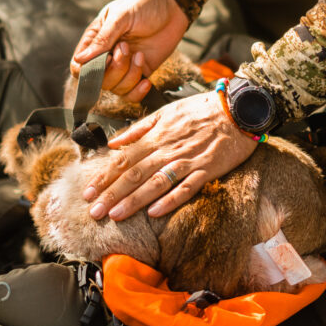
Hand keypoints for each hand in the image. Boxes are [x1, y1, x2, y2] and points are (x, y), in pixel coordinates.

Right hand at [70, 0, 188, 101]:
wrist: (172, 8)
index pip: (79, 67)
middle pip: (99, 81)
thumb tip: (80, 59)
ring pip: (117, 89)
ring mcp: (123, 67)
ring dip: (130, 75)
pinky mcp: (140, 74)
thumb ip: (102, 39)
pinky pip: (131, 95)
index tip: (108, 57)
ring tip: (140, 55)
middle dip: (116, 69)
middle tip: (127, 47)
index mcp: (95, 40)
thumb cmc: (143, 6)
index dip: (90, 70)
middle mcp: (106, 56)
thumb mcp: (121, 17)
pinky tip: (147, 80)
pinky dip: (138, 92)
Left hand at [82, 92, 257, 220]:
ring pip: (156, 183)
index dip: (104, 177)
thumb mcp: (165, 112)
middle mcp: (168, 150)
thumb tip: (113, 143)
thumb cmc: (200, 110)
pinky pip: (187, 187)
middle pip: (134, 174)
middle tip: (94, 212)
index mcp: (156, 136)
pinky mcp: (207, 170)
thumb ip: (138, 129)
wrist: (237, 109)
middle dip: (112, 194)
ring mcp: (188, 161)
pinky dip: (170, 200)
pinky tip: (155, 213)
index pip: (123, 160)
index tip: (88, 193)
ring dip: (134, 200)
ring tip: (116, 215)